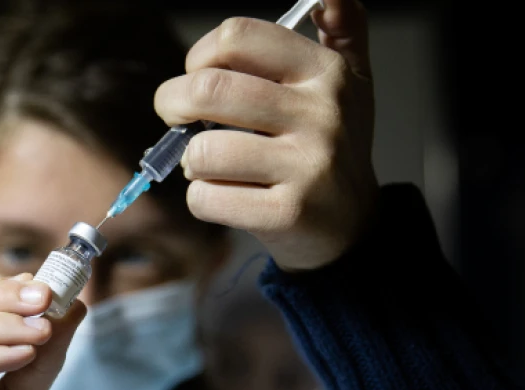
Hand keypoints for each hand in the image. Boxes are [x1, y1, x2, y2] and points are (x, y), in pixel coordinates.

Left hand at [154, 0, 377, 270]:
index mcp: (325, 73)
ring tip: (210, 164)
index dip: (199, 55)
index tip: (196, 75)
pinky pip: (207, 198)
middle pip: (209, 90)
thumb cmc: (333, 149)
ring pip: (203, 151)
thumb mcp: (349, 82)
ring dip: (190, 160)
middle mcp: (321, 115)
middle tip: (175, 117)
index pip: (238, 38)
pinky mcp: (288, 213)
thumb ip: (343, 28)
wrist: (352, 225)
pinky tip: (224, 196)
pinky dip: (201, 198)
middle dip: (172, 103)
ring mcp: (307, 166)